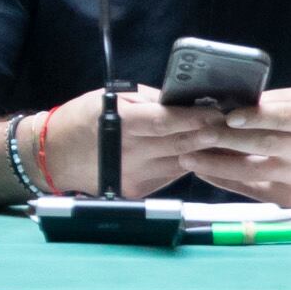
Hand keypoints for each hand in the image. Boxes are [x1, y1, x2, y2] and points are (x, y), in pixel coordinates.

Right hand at [45, 88, 245, 198]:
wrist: (54, 156)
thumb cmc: (82, 119)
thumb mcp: (110, 98)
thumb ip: (148, 100)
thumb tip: (183, 100)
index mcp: (124, 125)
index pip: (165, 121)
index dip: (194, 117)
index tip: (219, 111)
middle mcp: (132, 153)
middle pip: (181, 143)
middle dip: (210, 133)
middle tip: (236, 124)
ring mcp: (137, 175)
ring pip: (183, 162)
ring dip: (207, 151)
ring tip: (229, 139)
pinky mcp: (139, 190)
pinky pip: (173, 175)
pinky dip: (190, 163)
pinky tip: (206, 155)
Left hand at [185, 87, 290, 208]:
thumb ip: (278, 101)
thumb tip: (241, 100)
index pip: (278, 118)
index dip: (253, 116)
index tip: (228, 116)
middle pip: (260, 144)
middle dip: (224, 139)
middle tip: (194, 135)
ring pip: (250, 170)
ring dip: (216, 164)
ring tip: (188, 157)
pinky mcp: (289, 198)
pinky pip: (251, 190)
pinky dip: (225, 182)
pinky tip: (203, 173)